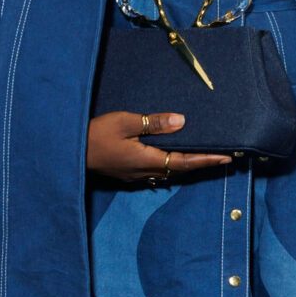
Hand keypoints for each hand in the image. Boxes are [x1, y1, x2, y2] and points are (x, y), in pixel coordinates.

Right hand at [86, 111, 231, 184]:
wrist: (69, 152)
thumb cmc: (95, 135)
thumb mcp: (124, 123)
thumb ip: (153, 123)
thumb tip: (181, 121)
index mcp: (147, 160)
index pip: (184, 162)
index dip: (206, 160)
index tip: (226, 158)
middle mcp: (144, 172)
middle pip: (179, 169)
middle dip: (201, 163)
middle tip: (221, 157)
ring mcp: (134, 175)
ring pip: (167, 171)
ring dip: (185, 164)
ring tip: (202, 156)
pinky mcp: (126, 173)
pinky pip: (155, 170)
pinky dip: (169, 164)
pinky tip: (171, 157)